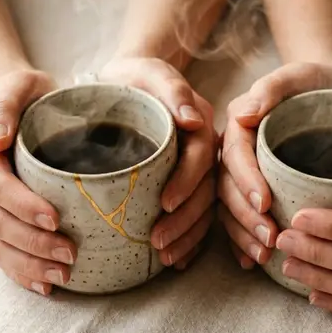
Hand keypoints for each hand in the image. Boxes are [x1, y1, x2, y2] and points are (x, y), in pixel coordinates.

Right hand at [0, 69, 76, 295]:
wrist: (19, 106)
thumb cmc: (30, 94)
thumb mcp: (19, 84)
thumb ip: (4, 103)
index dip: (23, 205)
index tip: (57, 219)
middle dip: (31, 242)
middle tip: (69, 254)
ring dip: (27, 264)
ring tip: (63, 274)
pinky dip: (20, 272)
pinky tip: (46, 286)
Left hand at [100, 56, 217, 269]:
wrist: (124, 83)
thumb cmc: (133, 77)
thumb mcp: (149, 71)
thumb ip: (172, 89)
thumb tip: (192, 118)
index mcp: (200, 125)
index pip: (200, 158)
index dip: (187, 182)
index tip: (165, 204)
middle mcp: (206, 151)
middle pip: (206, 191)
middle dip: (187, 222)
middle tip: (161, 245)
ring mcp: (199, 172)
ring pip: (205, 209)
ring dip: (190, 238)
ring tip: (166, 259)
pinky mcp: (189, 186)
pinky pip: (199, 217)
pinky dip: (192, 242)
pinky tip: (179, 261)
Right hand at [218, 62, 331, 268]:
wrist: (328, 91)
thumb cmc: (315, 82)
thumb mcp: (299, 75)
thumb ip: (273, 87)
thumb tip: (245, 114)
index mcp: (239, 123)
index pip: (236, 154)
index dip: (246, 180)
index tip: (264, 203)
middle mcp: (233, 149)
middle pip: (228, 186)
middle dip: (246, 217)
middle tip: (270, 239)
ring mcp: (239, 172)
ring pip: (228, 207)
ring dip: (242, 234)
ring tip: (265, 255)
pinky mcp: (250, 189)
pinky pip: (237, 218)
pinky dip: (241, 241)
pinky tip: (251, 261)